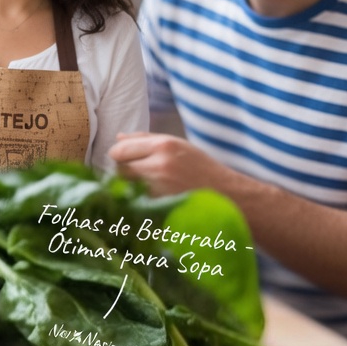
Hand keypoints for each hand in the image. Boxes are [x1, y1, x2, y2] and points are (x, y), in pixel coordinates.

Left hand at [108, 132, 235, 196]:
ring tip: (150, 185)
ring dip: (130, 186)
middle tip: (141, 174)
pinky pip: (135, 201)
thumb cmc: (200, 168)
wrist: (227, 195)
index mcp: (164, 145)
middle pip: (119, 169)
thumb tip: (119, 138)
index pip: (119, 150)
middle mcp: (159, 165)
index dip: (120, 155)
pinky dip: (138, 200)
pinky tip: (153, 197)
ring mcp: (158, 189)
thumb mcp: (177, 145)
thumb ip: (145, 139)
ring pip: (125, 187)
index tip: (127, 159)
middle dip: (124, 171)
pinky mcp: (159, 207)